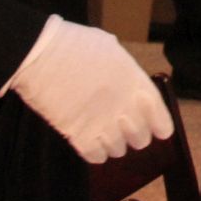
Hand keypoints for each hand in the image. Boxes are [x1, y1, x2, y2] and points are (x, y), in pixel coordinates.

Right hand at [5, 16, 171, 163]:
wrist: (41, 54)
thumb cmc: (75, 44)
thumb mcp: (111, 49)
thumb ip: (125, 70)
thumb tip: (127, 82)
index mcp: (135, 82)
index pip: (160, 117)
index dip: (160, 126)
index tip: (158, 130)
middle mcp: (123, 106)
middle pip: (140, 138)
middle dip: (134, 135)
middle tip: (122, 128)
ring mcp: (101, 123)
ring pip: (118, 150)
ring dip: (113, 144)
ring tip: (102, 131)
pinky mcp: (78, 135)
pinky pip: (96, 157)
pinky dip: (94, 152)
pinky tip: (89, 141)